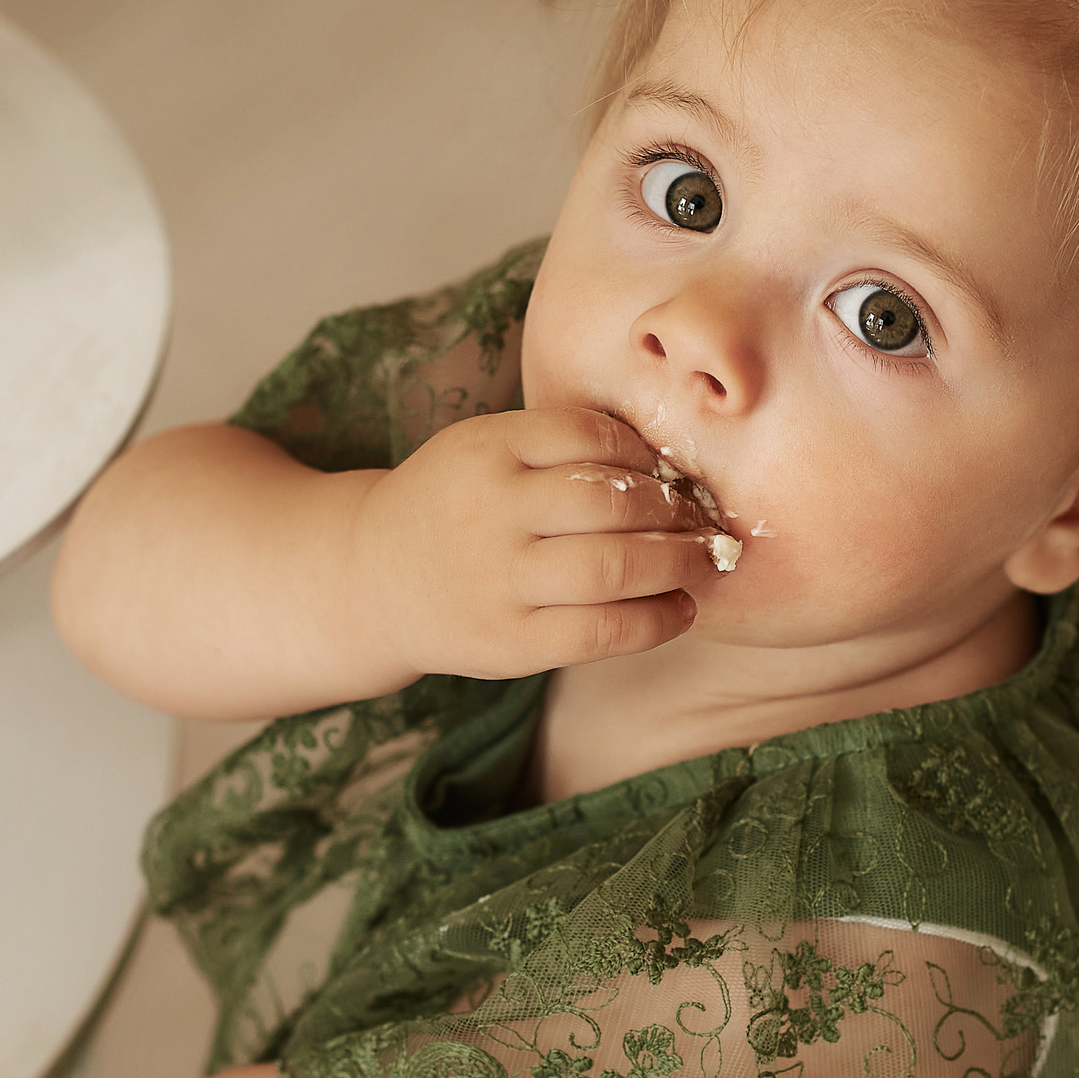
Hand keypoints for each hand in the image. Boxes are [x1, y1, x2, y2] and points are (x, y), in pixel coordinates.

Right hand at [350, 406, 719, 679]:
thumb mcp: (483, 449)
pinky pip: (601, 633)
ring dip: (679, 563)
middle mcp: (489, 511)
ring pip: (613, 568)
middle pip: (611, 502)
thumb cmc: (456, 506)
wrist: (373, 578)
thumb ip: (557, 446)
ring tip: (705, 560)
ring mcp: (497, 581)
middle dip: (676, 511)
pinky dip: (656, 621)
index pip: (589, 434)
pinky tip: (680, 609)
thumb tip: (673, 466)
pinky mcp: (509, 643)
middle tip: (705, 519)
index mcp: (484, 448)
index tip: (669, 472)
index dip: (645, 453)